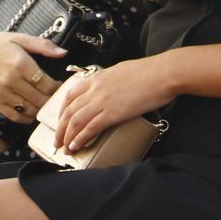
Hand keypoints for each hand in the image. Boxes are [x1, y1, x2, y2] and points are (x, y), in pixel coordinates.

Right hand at [0, 30, 66, 123]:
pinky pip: (15, 116)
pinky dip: (26, 117)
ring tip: (44, 103)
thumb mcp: (19, 38)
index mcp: (21, 63)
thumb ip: (43, 45)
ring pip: (29, 110)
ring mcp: (2, 93)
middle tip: (55, 97)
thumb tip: (64, 53)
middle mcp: (11, 80)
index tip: (60, 86)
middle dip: (51, 100)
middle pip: (40, 99)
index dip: (57, 87)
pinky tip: (30, 110)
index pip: (47, 84)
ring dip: (40, 109)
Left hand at [54, 58, 175, 152]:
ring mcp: (102, 101)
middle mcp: (95, 88)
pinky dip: (80, 139)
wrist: (163, 73)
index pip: (70, 95)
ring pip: (75, 121)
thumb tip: (108, 91)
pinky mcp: (112, 113)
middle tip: (57, 141)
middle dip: (60, 129)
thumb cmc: (149, 72)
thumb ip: (109, 82)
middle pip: (68, 110)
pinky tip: (76, 146)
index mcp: (97, 77)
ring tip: (65, 148)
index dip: (61, 111)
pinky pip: (90, 128)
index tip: (60, 121)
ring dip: (67, 137)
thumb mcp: (121, 72)